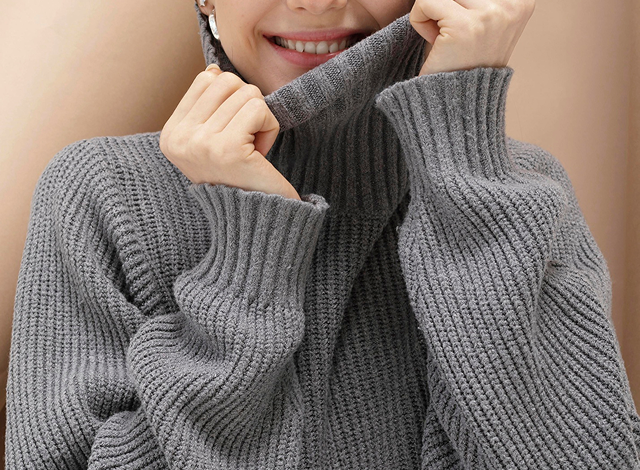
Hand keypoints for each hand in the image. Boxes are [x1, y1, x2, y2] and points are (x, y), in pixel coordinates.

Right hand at [160, 64, 300, 199]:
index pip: (206, 79)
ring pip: (247, 93)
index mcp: (170, 135)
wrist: (256, 221)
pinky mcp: (227, 148)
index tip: (231, 136)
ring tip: (251, 152)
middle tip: (245, 143)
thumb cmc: (241, 178)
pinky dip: (270, 129)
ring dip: (260, 121)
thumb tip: (213, 70)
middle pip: (227, 81)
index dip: (231, 101)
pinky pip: (259, 109)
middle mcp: (179, 139)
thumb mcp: (213, 139)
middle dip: (247, 108)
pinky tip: (260, 155)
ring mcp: (201, 143)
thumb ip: (209, 104)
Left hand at [409, 0, 534, 75]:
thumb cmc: (463, 64)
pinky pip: (425, 2)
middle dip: (443, 6)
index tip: (465, 32)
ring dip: (432, 12)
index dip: (458, 5)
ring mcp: (491, 15)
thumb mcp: (481, 22)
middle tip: (451, 37)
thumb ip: (473, 1)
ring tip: (446, 41)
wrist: (456, 108)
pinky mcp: (464, 27)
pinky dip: (419, 21)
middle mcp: (512, 5)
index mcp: (522, 1)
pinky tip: (436, 45)